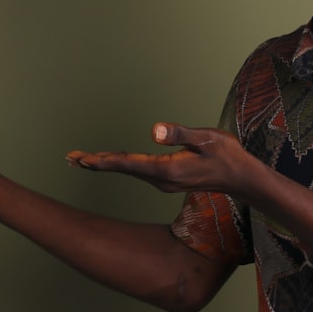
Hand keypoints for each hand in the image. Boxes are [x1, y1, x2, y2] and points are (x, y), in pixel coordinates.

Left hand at [65, 124, 252, 195]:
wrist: (242, 179)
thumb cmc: (227, 155)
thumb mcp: (208, 139)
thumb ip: (181, 133)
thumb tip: (154, 129)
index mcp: (167, 170)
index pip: (129, 163)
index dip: (104, 160)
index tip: (82, 159)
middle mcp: (161, 180)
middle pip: (122, 168)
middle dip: (96, 163)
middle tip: (70, 158)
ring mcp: (163, 181)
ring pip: (128, 170)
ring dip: (105, 164)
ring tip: (82, 159)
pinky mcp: (167, 178)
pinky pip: (137, 170)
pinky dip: (119, 164)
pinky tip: (111, 161)